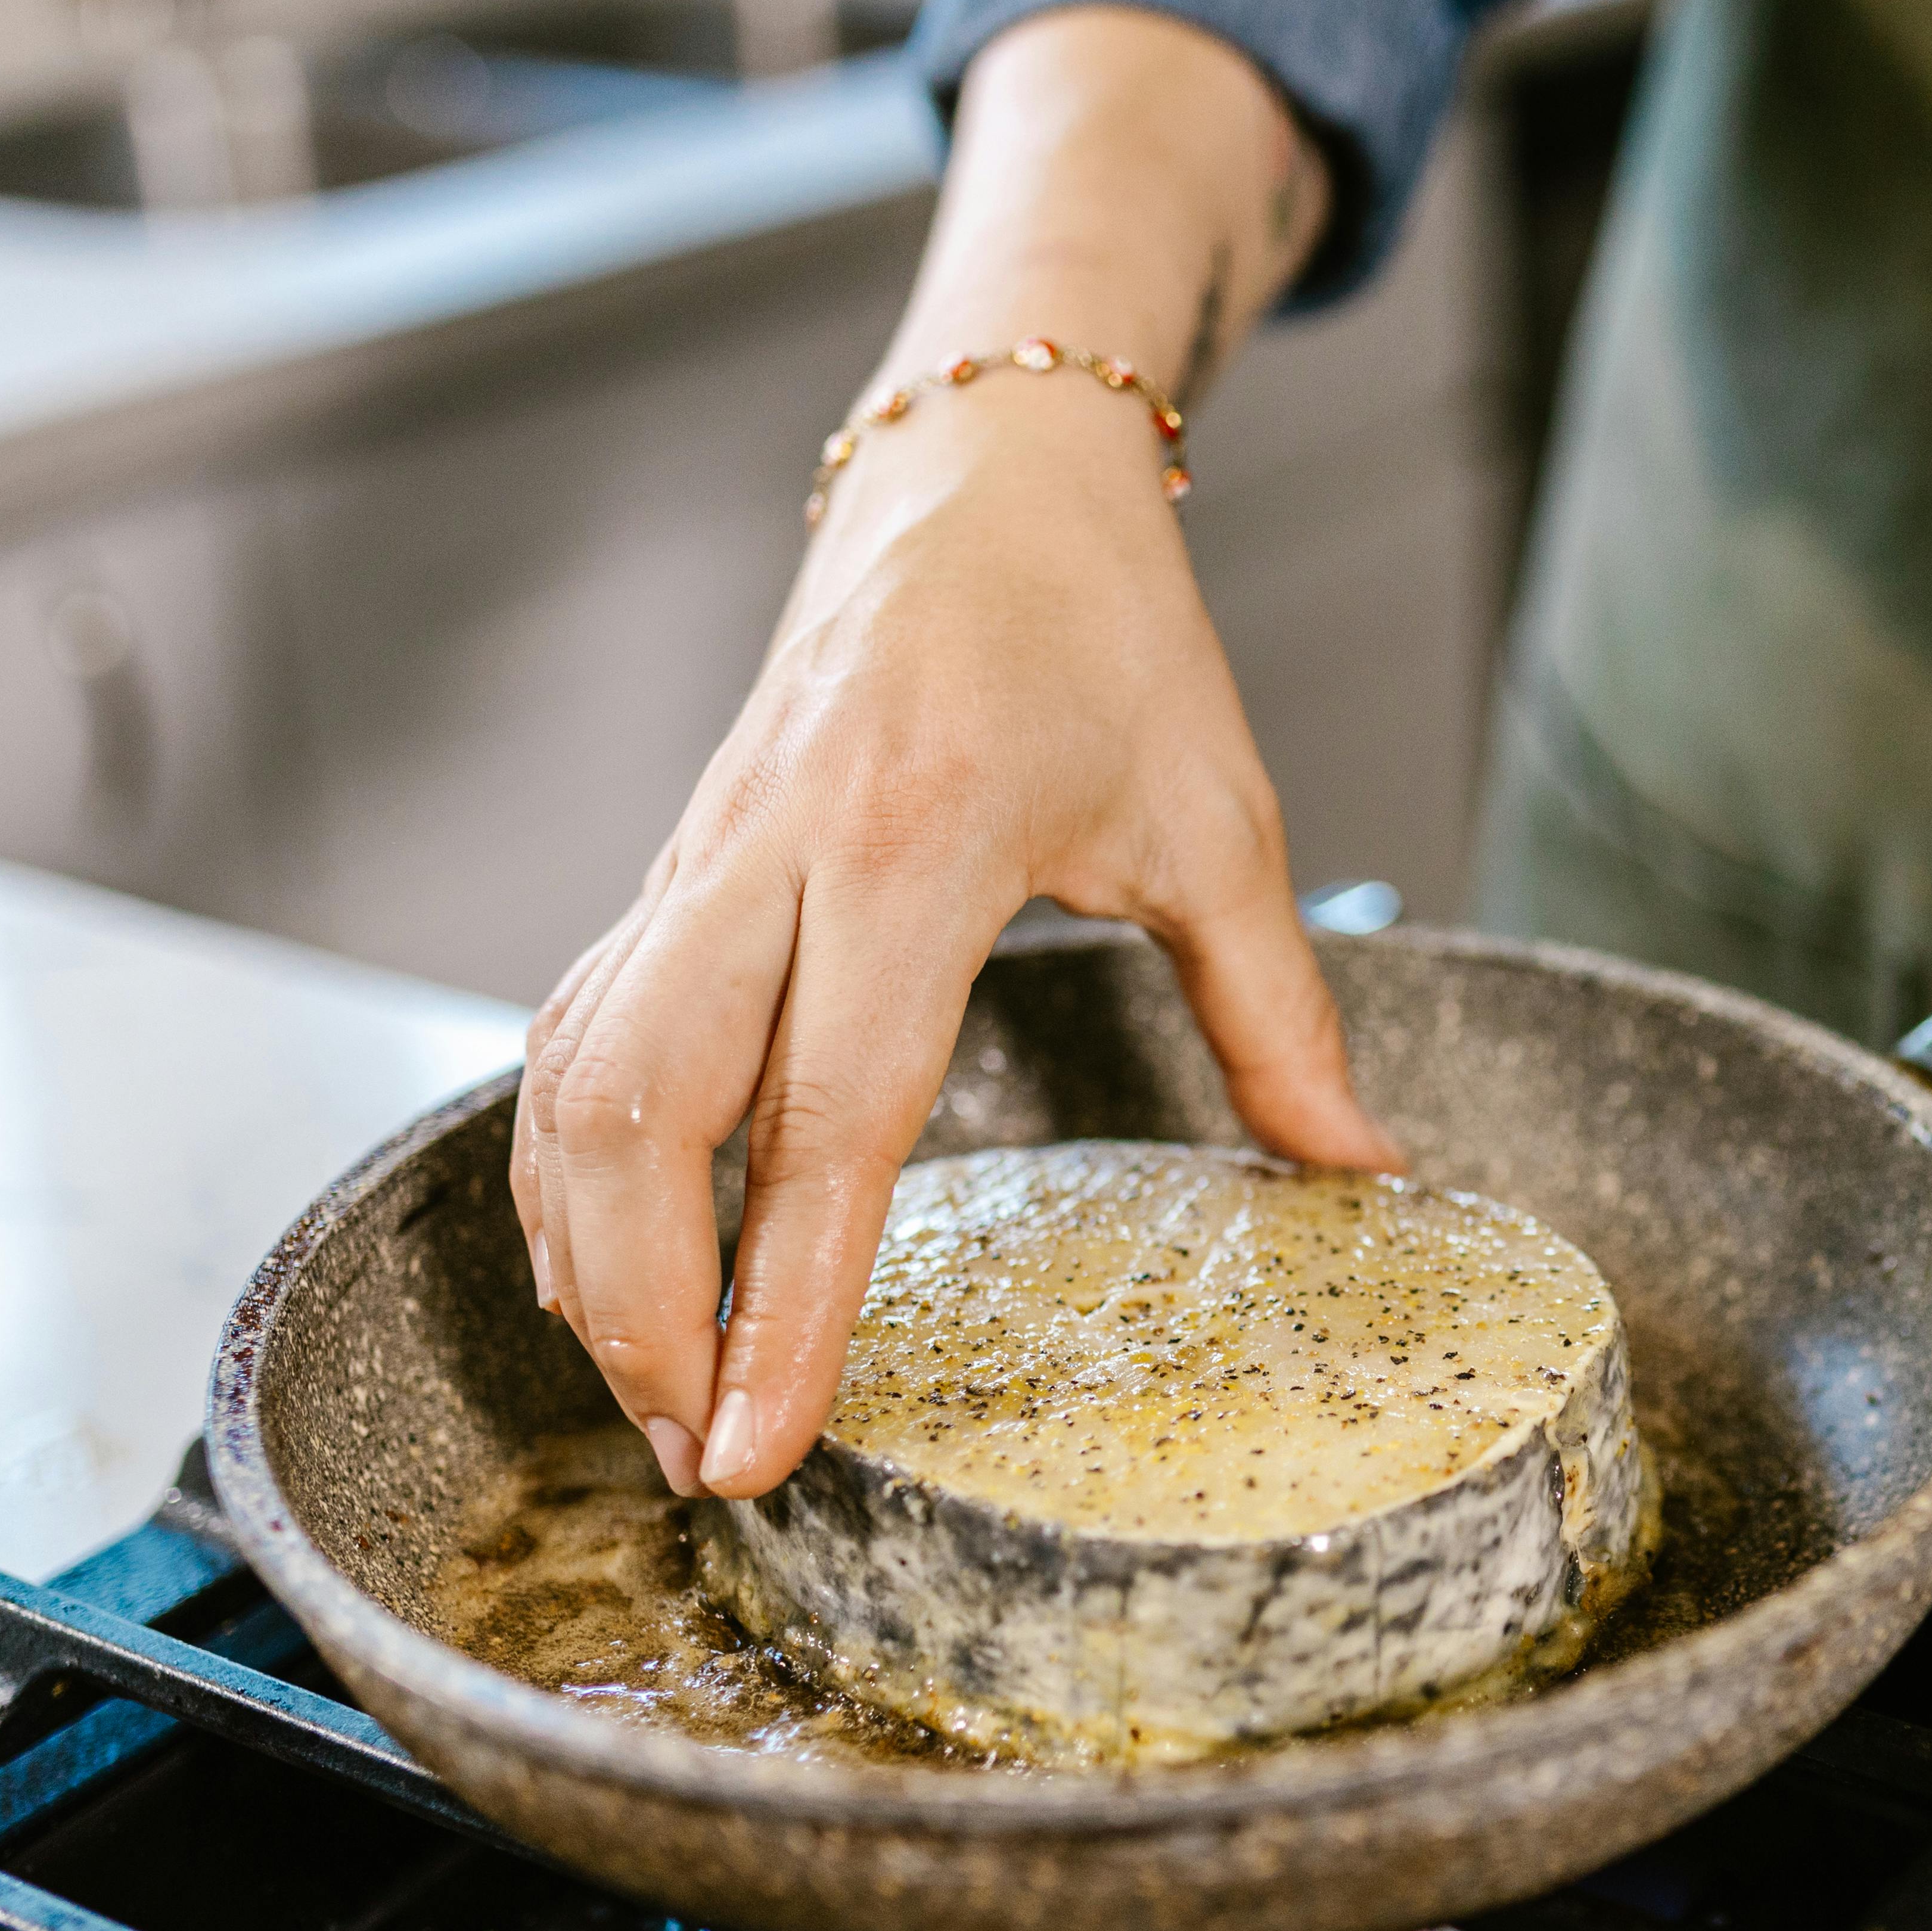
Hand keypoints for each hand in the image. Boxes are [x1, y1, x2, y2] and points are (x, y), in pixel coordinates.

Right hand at [512, 7, 1387, 1501]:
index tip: (758, 1448)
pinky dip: (567, 1162)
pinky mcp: (673, 863)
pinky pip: (574, 1028)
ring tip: (652, 1392)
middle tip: (697, 1459)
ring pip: (571, 1079)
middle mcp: (771, 856)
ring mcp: (700, 857)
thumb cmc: (1105, 628)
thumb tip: (1364, 1171)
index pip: (824, 1122)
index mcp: (914, 848)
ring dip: (586, 1251)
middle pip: (639, 1118)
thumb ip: (1282, 1013)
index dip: (780, 1304)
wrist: (985, 471)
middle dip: (643, 1312)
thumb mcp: (1221, 819)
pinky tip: (608, 1257)